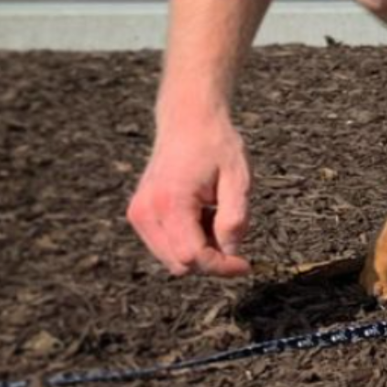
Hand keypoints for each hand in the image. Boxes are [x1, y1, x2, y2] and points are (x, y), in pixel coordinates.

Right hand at [127, 106, 251, 276]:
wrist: (188, 119)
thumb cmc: (216, 144)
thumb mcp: (238, 179)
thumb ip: (235, 219)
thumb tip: (232, 252)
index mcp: (171, 202)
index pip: (193, 256)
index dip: (222, 267)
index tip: (246, 264)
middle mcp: (146, 211)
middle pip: (181, 264)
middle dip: (212, 261)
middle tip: (236, 239)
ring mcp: (139, 214)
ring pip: (173, 260)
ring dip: (201, 252)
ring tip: (217, 219)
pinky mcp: (140, 214)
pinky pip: (166, 246)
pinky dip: (188, 242)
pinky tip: (203, 218)